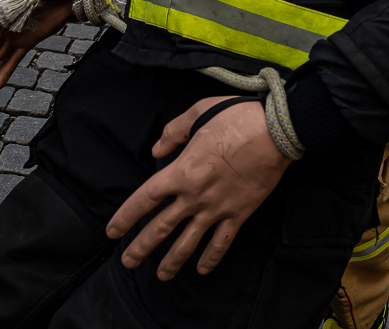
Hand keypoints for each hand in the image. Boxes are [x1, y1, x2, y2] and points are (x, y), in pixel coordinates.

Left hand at [108, 97, 290, 279]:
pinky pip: (221, 242)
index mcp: (181, 172)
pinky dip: (212, 258)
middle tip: (128, 262)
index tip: (112, 232)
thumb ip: (173, 132)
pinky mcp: (239, 214)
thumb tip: (156, 150)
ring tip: (161, 275)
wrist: (275, 132)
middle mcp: (194, 196)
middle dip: (141, 248)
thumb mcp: (198, 113)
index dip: (126, 217)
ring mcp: (217, 208)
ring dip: (172, 261)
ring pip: (188, 242)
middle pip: (161, 228)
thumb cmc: (236, 118)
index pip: (145, 199)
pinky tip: (202, 269)